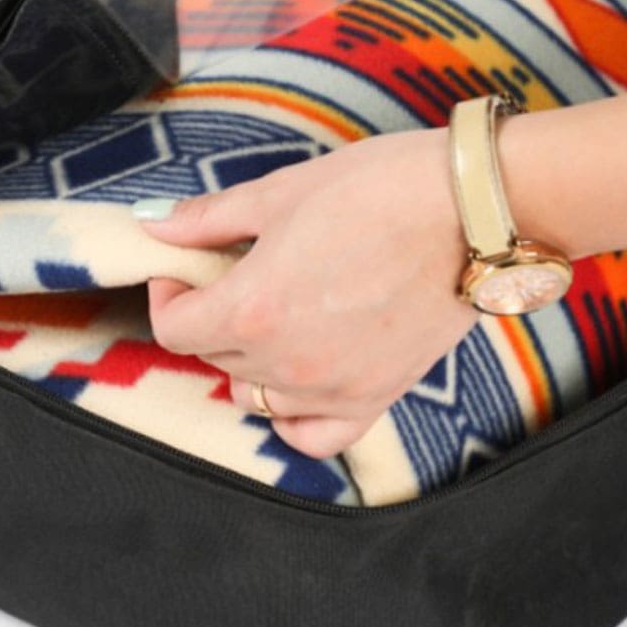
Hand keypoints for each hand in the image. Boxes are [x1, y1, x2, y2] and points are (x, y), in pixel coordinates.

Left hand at [136, 130, 477, 457]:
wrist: (473, 210)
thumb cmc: (378, 190)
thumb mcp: (280, 193)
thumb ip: (208, 220)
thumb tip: (152, 227)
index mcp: (251, 311)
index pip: (173, 329)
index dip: (167, 296)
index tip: (183, 271)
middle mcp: (286, 364)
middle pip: (214, 360)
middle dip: (212, 318)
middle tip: (237, 276)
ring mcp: (332, 389)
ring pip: (257, 398)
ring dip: (249, 363)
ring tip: (274, 316)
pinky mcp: (376, 398)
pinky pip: (314, 436)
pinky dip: (296, 417)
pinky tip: (300, 378)